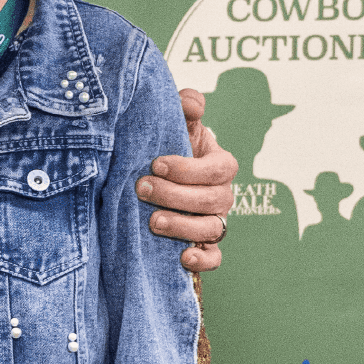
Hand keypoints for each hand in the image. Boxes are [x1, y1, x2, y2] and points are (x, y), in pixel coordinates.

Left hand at [136, 89, 236, 271]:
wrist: (153, 177)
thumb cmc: (168, 148)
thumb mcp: (175, 125)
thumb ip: (185, 108)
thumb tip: (192, 103)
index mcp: (220, 165)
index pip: (218, 169)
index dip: (189, 169)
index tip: (156, 165)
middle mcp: (221, 195)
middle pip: (212, 200)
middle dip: (176, 196)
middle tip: (141, 189)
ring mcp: (214, 221)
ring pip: (212, 229)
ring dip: (183, 226)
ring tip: (152, 222)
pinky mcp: (204, 245)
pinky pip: (214, 257)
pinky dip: (202, 260)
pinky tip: (182, 257)